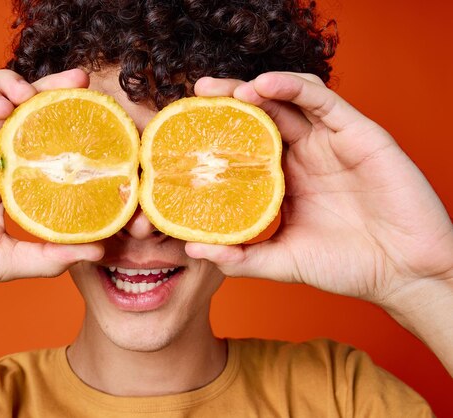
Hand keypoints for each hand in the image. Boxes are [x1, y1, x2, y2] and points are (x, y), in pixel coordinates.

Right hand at [0, 69, 102, 306]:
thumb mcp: (3, 259)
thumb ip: (48, 255)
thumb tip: (99, 249)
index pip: (37, 137)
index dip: (63, 121)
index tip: (95, 114)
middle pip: (18, 107)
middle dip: (49, 90)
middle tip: (79, 84)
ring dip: (11, 86)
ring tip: (30, 98)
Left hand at [188, 72, 452, 307]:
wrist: (404, 273)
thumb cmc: (345, 267)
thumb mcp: (282, 262)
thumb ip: (240, 256)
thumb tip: (191, 248)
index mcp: (282, 179)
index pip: (243, 144)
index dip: (216, 132)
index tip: (184, 127)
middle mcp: (302, 155)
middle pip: (261, 113)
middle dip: (229, 99)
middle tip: (200, 92)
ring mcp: (328, 142)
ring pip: (289, 99)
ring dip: (258, 88)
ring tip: (230, 92)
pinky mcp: (357, 133)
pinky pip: (323, 101)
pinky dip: (294, 87)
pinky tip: (265, 85)